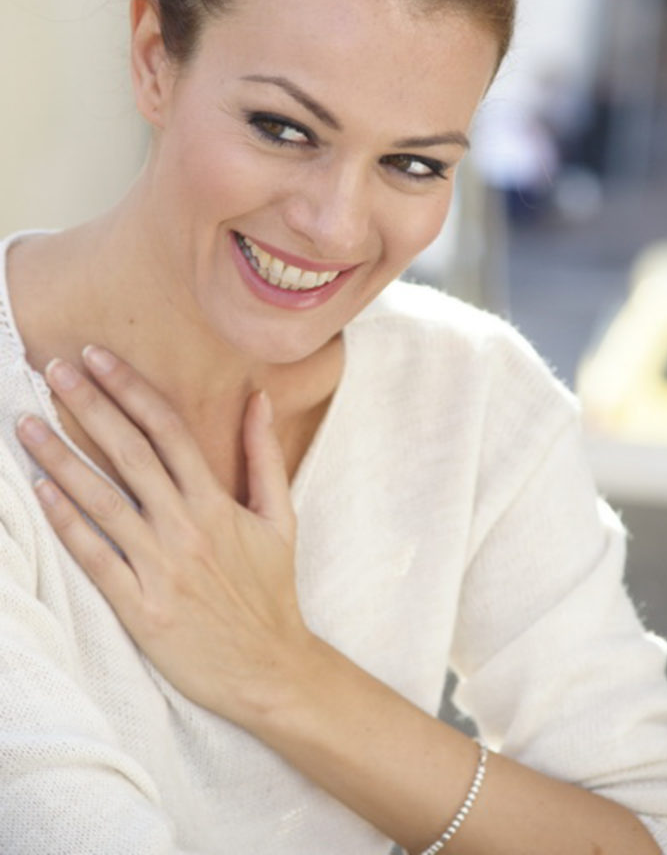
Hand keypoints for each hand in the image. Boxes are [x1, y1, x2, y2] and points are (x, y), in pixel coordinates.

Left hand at [16, 347, 310, 726]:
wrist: (270, 669)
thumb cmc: (272, 591)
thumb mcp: (280, 518)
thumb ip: (264, 455)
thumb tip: (259, 398)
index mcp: (216, 502)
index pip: (167, 430)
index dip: (130, 389)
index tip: (97, 358)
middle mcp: (185, 527)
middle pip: (129, 453)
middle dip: (89, 406)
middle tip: (53, 369)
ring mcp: (160, 567)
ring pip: (103, 500)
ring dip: (62, 457)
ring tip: (27, 424)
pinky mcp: (140, 607)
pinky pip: (95, 557)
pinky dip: (66, 522)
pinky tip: (40, 491)